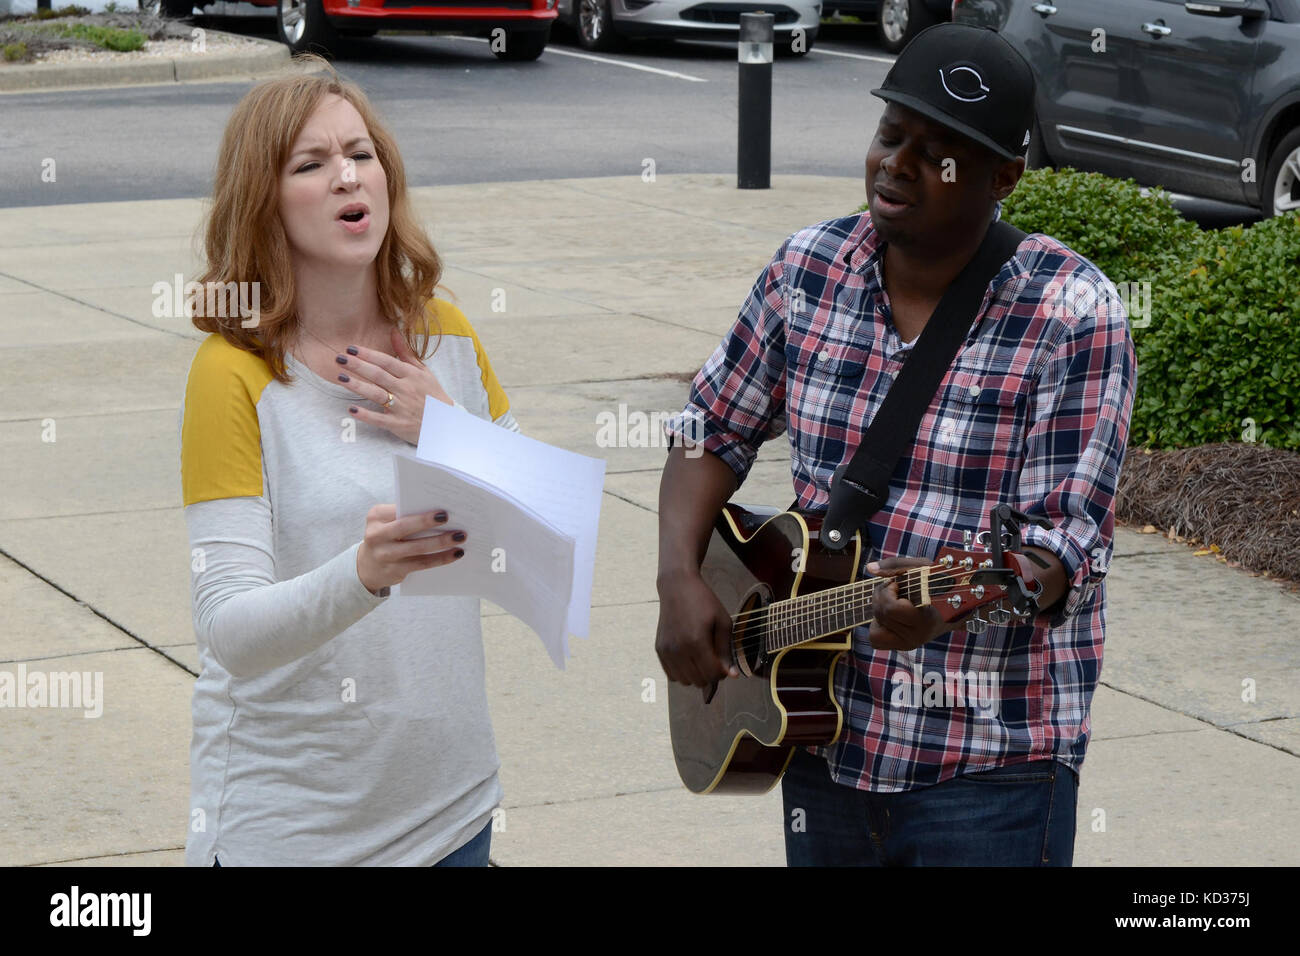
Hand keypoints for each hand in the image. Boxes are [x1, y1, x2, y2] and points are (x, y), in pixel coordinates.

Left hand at [336, 328, 453, 443]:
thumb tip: (393, 331)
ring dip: (358, 386)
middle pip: (378, 375)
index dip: (369, 354)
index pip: (387, 361)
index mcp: (411, 375)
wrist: (446, 423)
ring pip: (377, 394)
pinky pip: (380, 419)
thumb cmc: (432, 395)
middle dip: (358, 366)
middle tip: (339, 358)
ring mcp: (402, 407)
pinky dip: (366, 415)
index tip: (351, 348)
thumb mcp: (423, 371)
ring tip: (341, 378)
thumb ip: (405, 352)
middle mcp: (405, 389)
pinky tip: (352, 410)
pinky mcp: (398, 424)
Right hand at [356, 504, 464, 592]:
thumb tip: (441, 513)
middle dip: (427, 522)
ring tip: (460, 537)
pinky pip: (422, 563)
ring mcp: (384, 554)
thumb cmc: (387, 537)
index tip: (441, 509)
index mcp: (376, 517)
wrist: (368, 567)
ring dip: (441, 542)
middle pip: (404, 527)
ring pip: (417, 548)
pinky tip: (456, 554)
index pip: (398, 509)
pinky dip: (441, 558)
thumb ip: (406, 515)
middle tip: (449, 518)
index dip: (419, 511)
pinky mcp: (395, 570)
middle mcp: (376, 535)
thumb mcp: (388, 523)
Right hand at [655, 568, 739, 687]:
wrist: (677, 587)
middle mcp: (679, 649)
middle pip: (699, 680)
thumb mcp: (722, 622)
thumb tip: (732, 675)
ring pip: (685, 681)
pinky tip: (689, 659)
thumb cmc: (704, 602)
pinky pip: (672, 675)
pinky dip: (683, 672)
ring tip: (702, 659)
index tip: (725, 664)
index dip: (722, 673)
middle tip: (714, 659)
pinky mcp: (659, 649)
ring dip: (696, 675)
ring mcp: (667, 651)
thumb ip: (726, 650)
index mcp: (697, 642)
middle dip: (710, 675)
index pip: (712, 674)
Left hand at [865, 556, 952, 651]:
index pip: (892, 609)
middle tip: (895, 589)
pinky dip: (878, 625)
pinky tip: (890, 616)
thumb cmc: (939, 583)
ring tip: (893, 602)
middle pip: (880, 615)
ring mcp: (909, 644)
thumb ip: (895, 565)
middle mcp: (917, 636)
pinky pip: (876, 639)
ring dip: (879, 611)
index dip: (888, 592)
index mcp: (925, 619)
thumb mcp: (922, 568)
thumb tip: (869, 568)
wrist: (958, 606)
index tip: (897, 584)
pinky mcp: (903, 646)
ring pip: (874, 630)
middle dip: (881, 596)